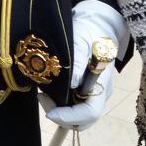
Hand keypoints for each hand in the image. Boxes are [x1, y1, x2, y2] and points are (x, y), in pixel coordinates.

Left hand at [45, 0, 128, 129]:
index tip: (50, 112)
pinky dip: (62, 106)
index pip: (91, 111)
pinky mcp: (88, 91)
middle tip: (43, 98)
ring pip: (79, 117)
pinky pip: (76, 107)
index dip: (70, 117)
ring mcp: (96, 93)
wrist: (98, 24)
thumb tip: (72, 83)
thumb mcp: (81, 39)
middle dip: (62, 117)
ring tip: (44, 95)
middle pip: (84, 120)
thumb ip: (77, 60)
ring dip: (60, 112)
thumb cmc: (89, 30)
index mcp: (102, 82)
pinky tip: (50, 92)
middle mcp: (101, 93)